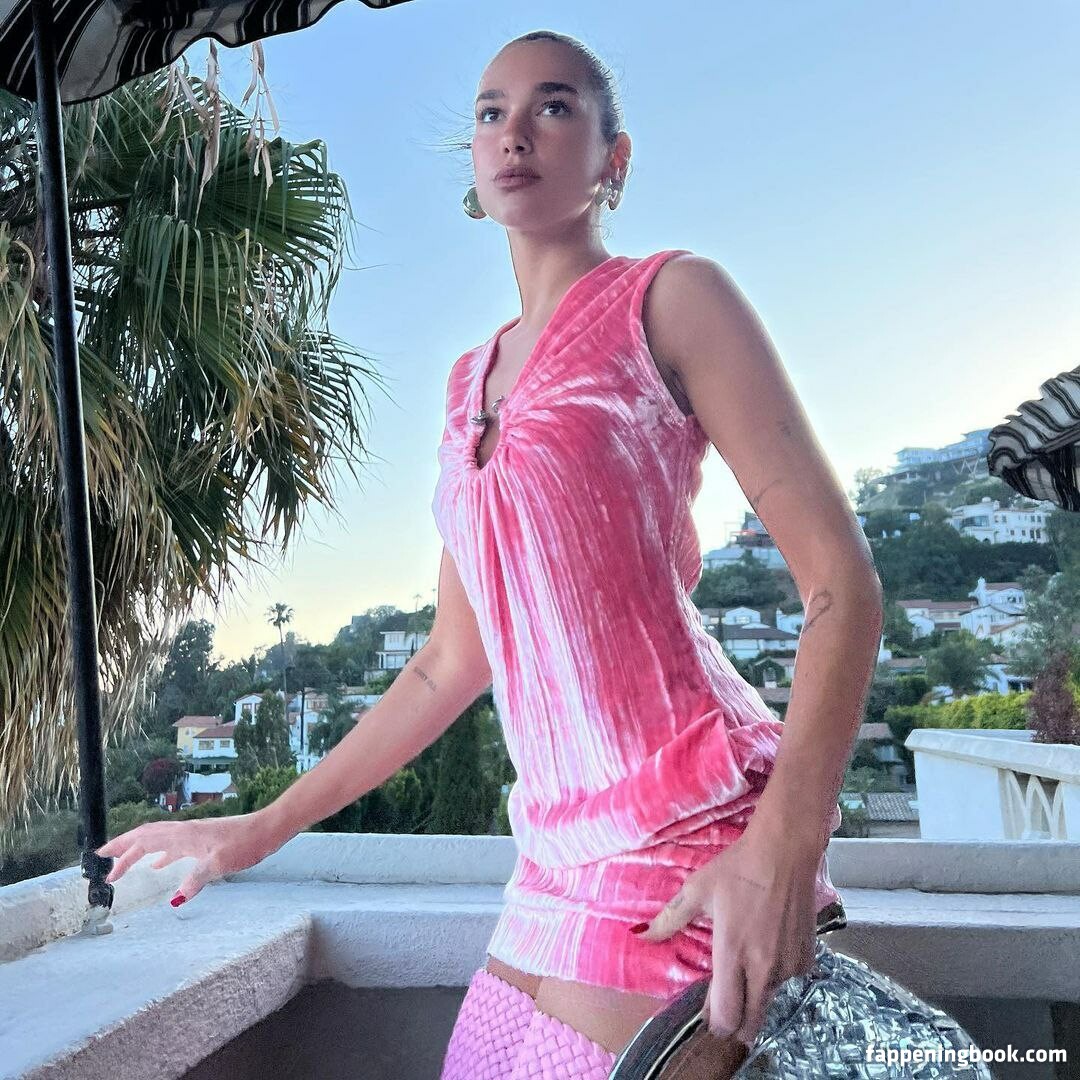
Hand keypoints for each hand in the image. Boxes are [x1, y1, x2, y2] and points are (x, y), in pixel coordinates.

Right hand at [95, 811, 282, 902]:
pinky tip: (161, 865)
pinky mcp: (205, 841)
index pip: (144, 839)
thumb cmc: (246, 842)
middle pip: (147, 836)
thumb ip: (197, 879)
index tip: (101, 859)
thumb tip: (175, 900)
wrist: (268, 828)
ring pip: (159, 841)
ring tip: (126, 866)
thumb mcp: (221, 863)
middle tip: (104, 861)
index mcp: (183, 835)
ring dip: (140, 852)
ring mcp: (195, 835)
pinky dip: (161, 855)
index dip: (122, 849)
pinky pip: (174, 846)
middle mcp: (185, 832)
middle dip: (124, 848)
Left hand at [633, 818, 820, 1046]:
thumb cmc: (737, 869)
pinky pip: (787, 980)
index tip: (706, 1019)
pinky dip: (775, 975)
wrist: (785, 851)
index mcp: (732, 952)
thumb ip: (670, 918)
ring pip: (768, 1000)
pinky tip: (767, 951)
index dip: (715, 1024)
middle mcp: (763, 968)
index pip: (726, 1014)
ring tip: (744, 970)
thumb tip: (640, 935)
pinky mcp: (807, 958)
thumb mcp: (697, 889)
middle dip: (735, 1026)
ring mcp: (788, 966)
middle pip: (750, 1022)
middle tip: (724, 1013)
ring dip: (755, 996)